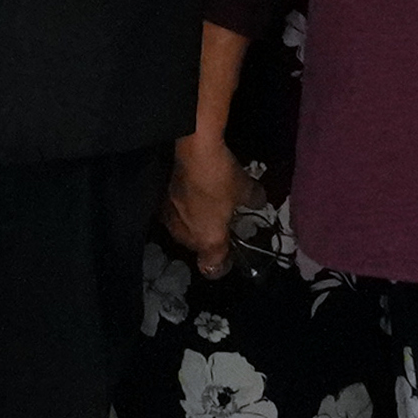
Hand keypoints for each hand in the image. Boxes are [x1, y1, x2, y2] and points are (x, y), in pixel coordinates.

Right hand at [160, 125, 249, 271]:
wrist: (191, 150)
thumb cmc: (221, 177)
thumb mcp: (246, 188)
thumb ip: (254, 200)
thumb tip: (258, 201)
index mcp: (208, 240)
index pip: (212, 267)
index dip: (222, 264)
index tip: (229, 255)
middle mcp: (185, 235)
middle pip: (197, 247)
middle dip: (207, 237)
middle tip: (220, 220)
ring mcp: (168, 218)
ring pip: (182, 229)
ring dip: (192, 222)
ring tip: (204, 203)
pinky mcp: (158, 201)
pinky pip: (174, 212)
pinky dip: (182, 206)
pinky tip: (190, 191)